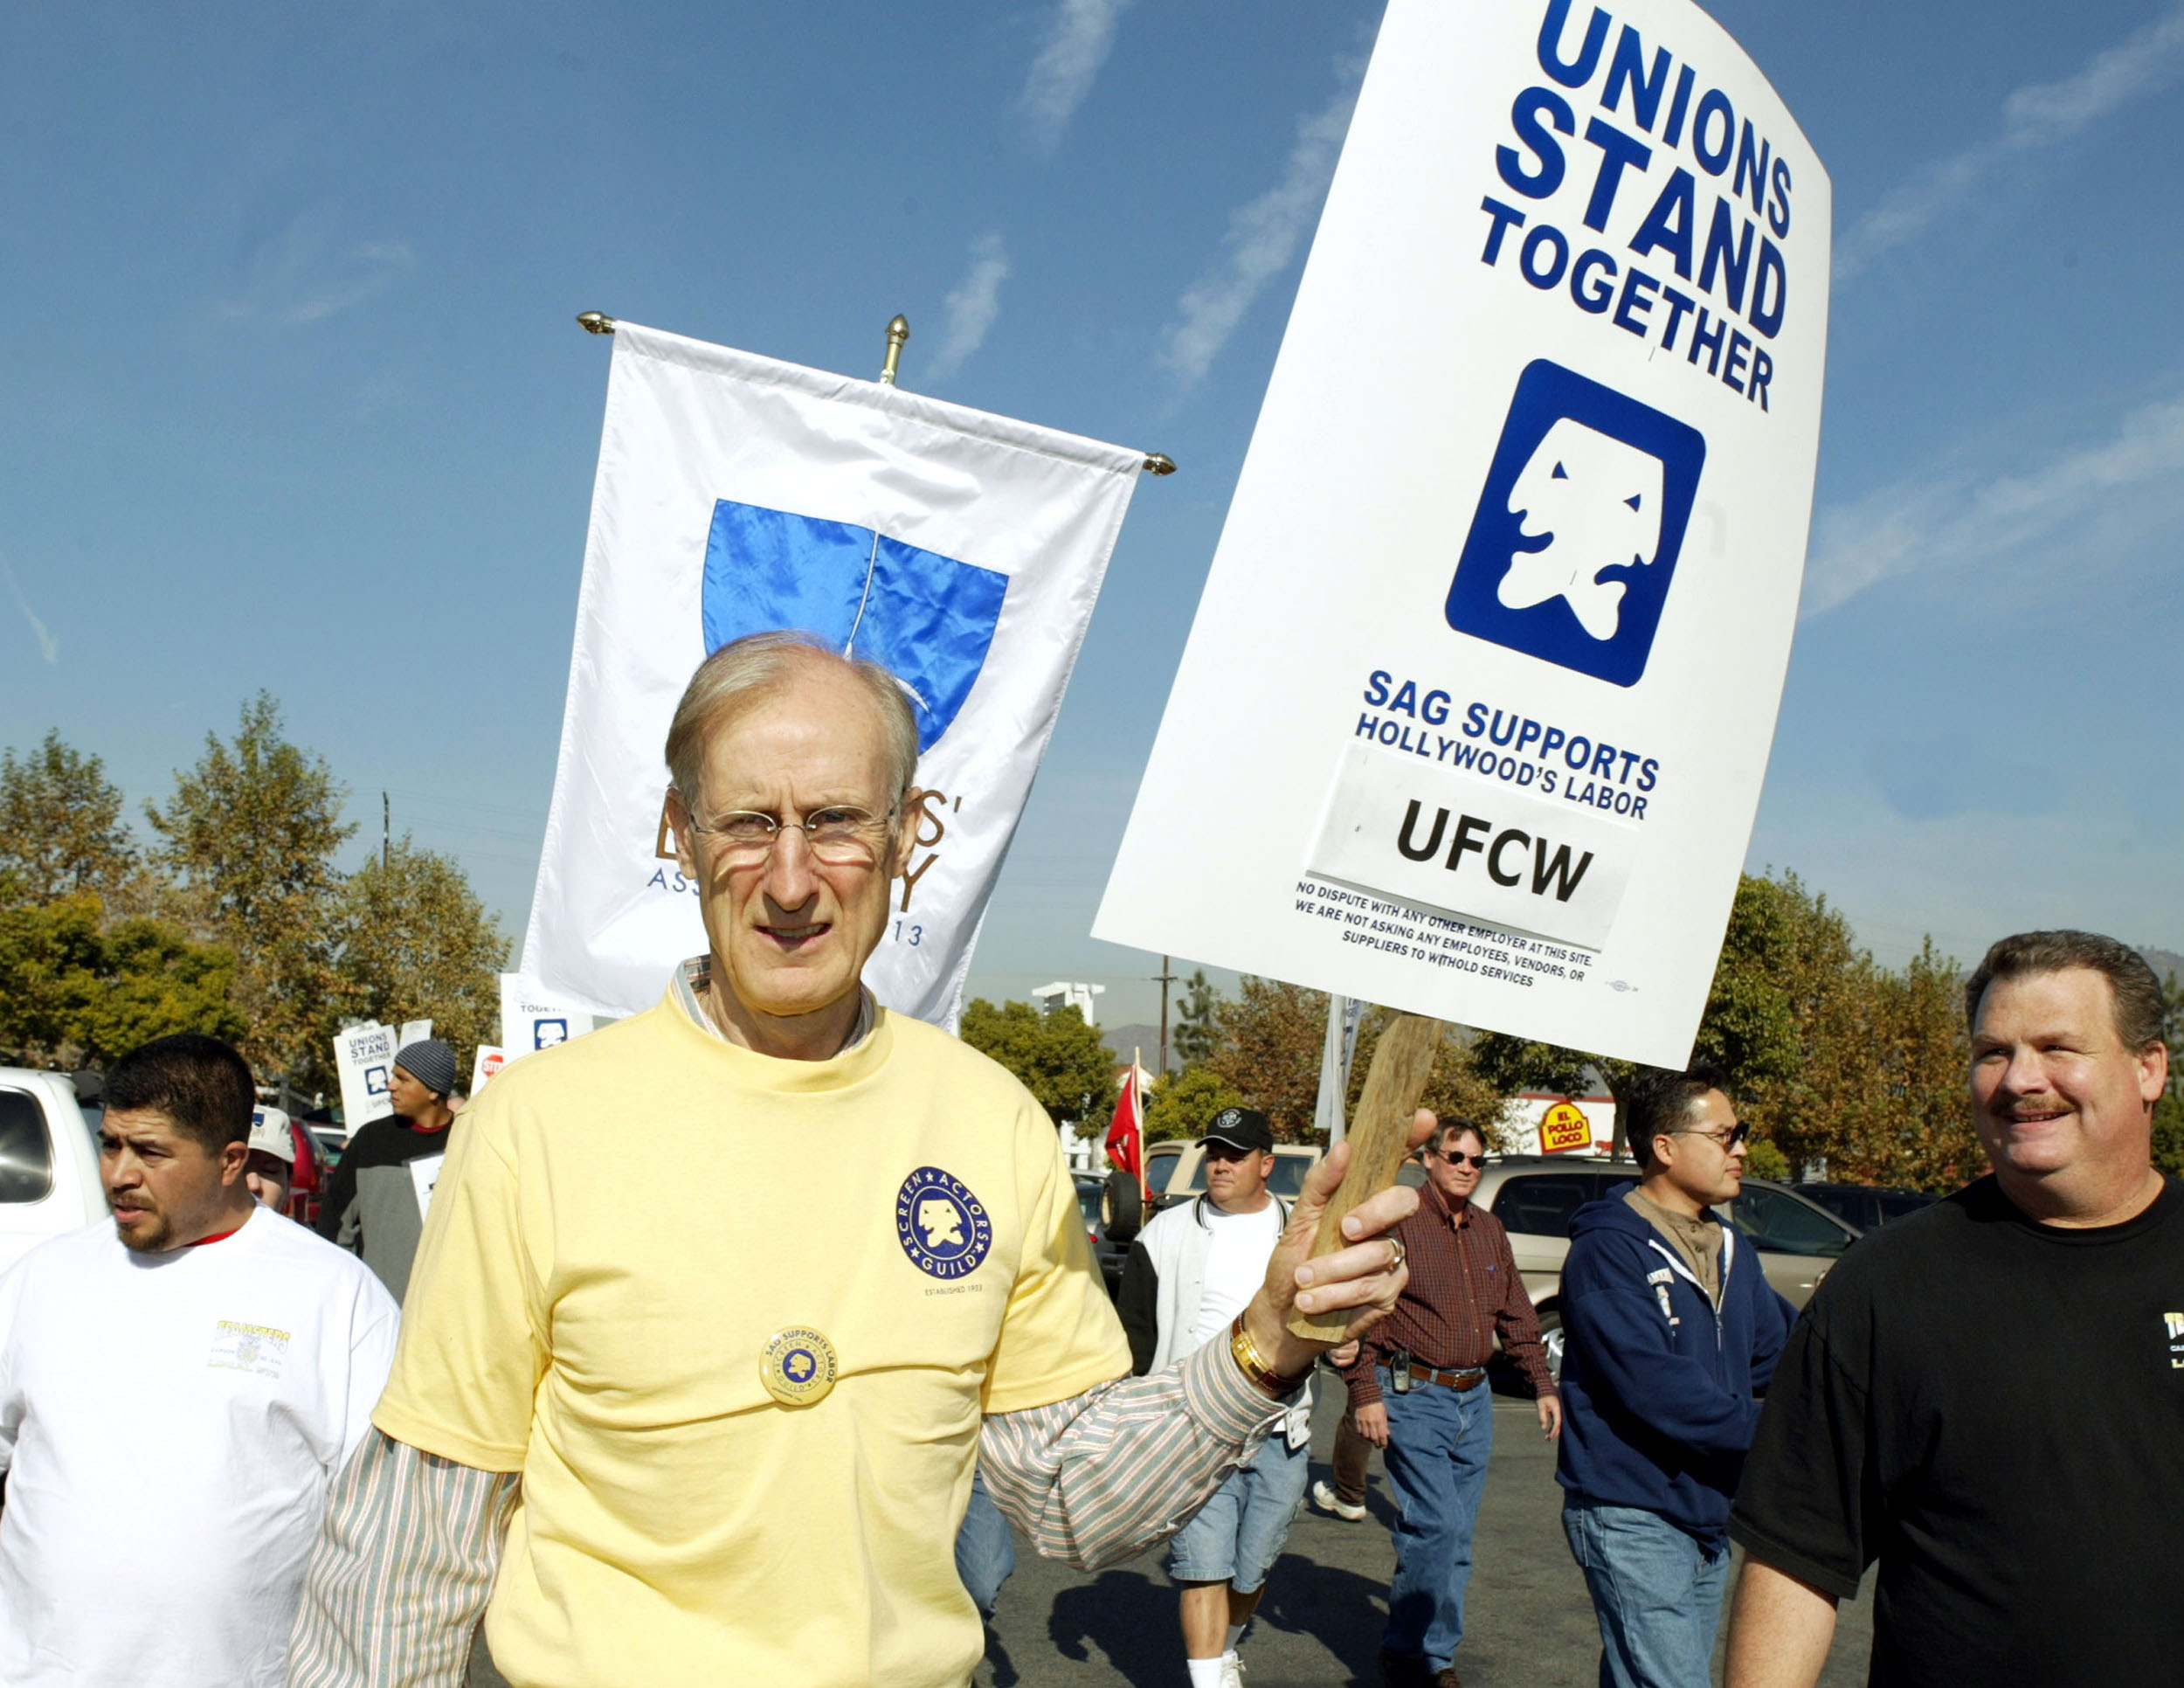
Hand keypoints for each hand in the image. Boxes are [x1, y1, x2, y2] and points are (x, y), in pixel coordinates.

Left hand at [1242, 1109, 1436, 1378]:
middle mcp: (1385, 1226)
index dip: (1412, 1139)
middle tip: (1346, 1227)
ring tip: (1302, 1280)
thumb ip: (1320, 1184)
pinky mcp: (1388, 1295)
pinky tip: (1311, 1300)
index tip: (1422, 1116)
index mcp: (1364, 1201)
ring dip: (1334, 1268)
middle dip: (1376, 1212)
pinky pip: (1371, 1287)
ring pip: (1380, 1253)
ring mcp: (1391, 1260)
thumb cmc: (1293, 1261)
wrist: (1282, 1312)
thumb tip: (1346, 1147)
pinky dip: (1336, 1293)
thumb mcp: (1299, 1219)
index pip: (1393, 1165)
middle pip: (1404, 1202)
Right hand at [1354, 1402, 1389, 1447]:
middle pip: (1374, 1438)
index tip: (1384, 1446)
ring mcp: (1364, 1421)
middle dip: (1376, 1443)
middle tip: (1378, 1445)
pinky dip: (1362, 1434)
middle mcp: (1371, 1422)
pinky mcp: (1358, 1420)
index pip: (1382, 1436)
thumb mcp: (1384, 1413)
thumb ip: (1385, 1424)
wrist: (1366, 1395)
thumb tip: (1387, 1434)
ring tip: (1372, 1439)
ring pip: (1366, 1436)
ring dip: (1369, 1439)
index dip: (1383, 1443)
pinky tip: (1365, 1433)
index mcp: (1379, 1420)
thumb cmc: (1377, 1404)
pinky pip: (1359, 1431)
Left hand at [1537, 1394, 1561, 1439]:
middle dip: (1554, 1434)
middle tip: (1548, 1440)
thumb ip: (1542, 1416)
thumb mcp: (1541, 1405)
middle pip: (1559, 1425)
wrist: (1545, 1386)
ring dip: (1554, 1431)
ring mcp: (1559, 1412)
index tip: (1549, 1437)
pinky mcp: (1557, 1412)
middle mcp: (1560, 1411)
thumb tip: (1544, 1428)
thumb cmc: (1543, 1395)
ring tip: (1548, 1438)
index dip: (1554, 1431)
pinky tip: (1550, 1432)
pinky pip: (1557, 1421)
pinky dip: (1554, 1427)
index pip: (1557, 1423)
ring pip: (1558, 1424)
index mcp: (1558, 1410)